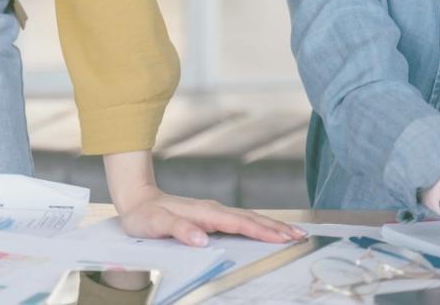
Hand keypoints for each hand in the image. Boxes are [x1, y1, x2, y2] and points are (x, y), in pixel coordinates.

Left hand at [115, 185, 306, 247]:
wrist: (138, 199)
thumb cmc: (146, 216)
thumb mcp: (158, 225)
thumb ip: (180, 230)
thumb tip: (203, 239)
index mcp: (206, 213)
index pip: (241, 223)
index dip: (263, 231)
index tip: (284, 238)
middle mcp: (214, 210)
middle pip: (252, 219)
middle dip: (277, 228)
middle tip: (301, 236)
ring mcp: (214, 212)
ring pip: (249, 218)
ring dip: (272, 226)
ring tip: (293, 233)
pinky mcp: (212, 216)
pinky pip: (241, 221)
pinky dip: (259, 225)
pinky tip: (265, 230)